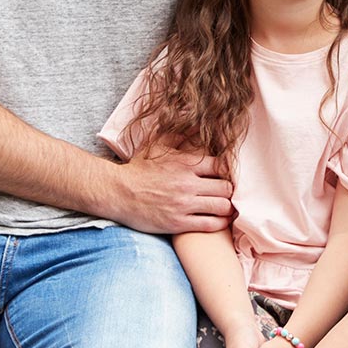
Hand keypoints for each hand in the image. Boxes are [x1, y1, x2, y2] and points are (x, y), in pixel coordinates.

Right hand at [112, 143, 233, 233]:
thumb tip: (198, 123)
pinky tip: (218, 220)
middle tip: (226, 193)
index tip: (225, 176)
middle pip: (226, 187)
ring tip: (225, 207)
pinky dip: (219, 223)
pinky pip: (210, 225)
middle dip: (229, 190)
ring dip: (227, 208)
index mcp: (185, 163)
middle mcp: (187, 183)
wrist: (117, 192)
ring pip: (222, 207)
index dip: (227, 171)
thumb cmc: (138, 169)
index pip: (222, 166)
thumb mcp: (158, 145)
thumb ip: (180, 134)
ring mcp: (183, 204)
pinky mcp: (178, 223)